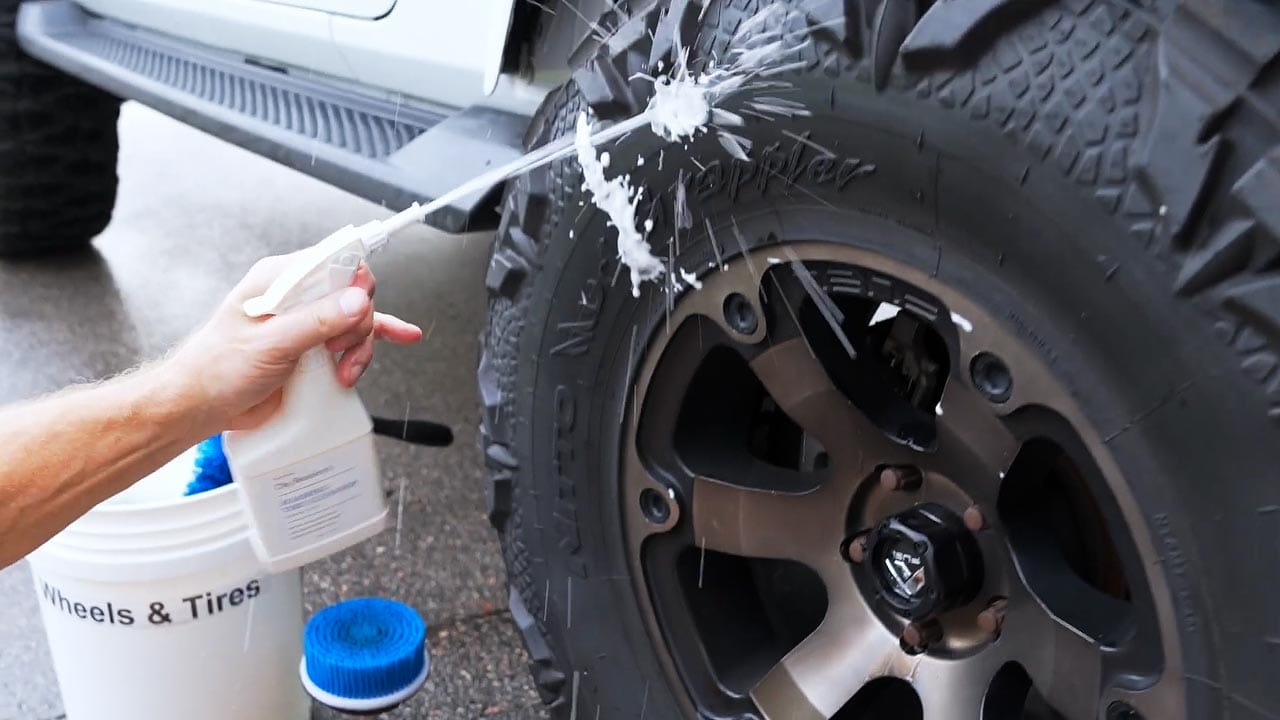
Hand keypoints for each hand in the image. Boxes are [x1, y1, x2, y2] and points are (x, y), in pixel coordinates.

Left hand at [167, 252, 421, 433]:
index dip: (354, 281)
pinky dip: (379, 338)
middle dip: (357, 323)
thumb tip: (357, 300)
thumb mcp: (270, 344)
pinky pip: (354, 337)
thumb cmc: (218, 370)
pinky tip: (402, 336)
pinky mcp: (314, 349)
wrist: (203, 406)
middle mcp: (296, 297)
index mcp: (279, 281)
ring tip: (344, 370)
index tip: (360, 304)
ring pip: (357, 319)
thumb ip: (316, 320)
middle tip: (336, 348)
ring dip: (361, 346)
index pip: (333, 260)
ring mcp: (307, 323)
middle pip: (353, 293)